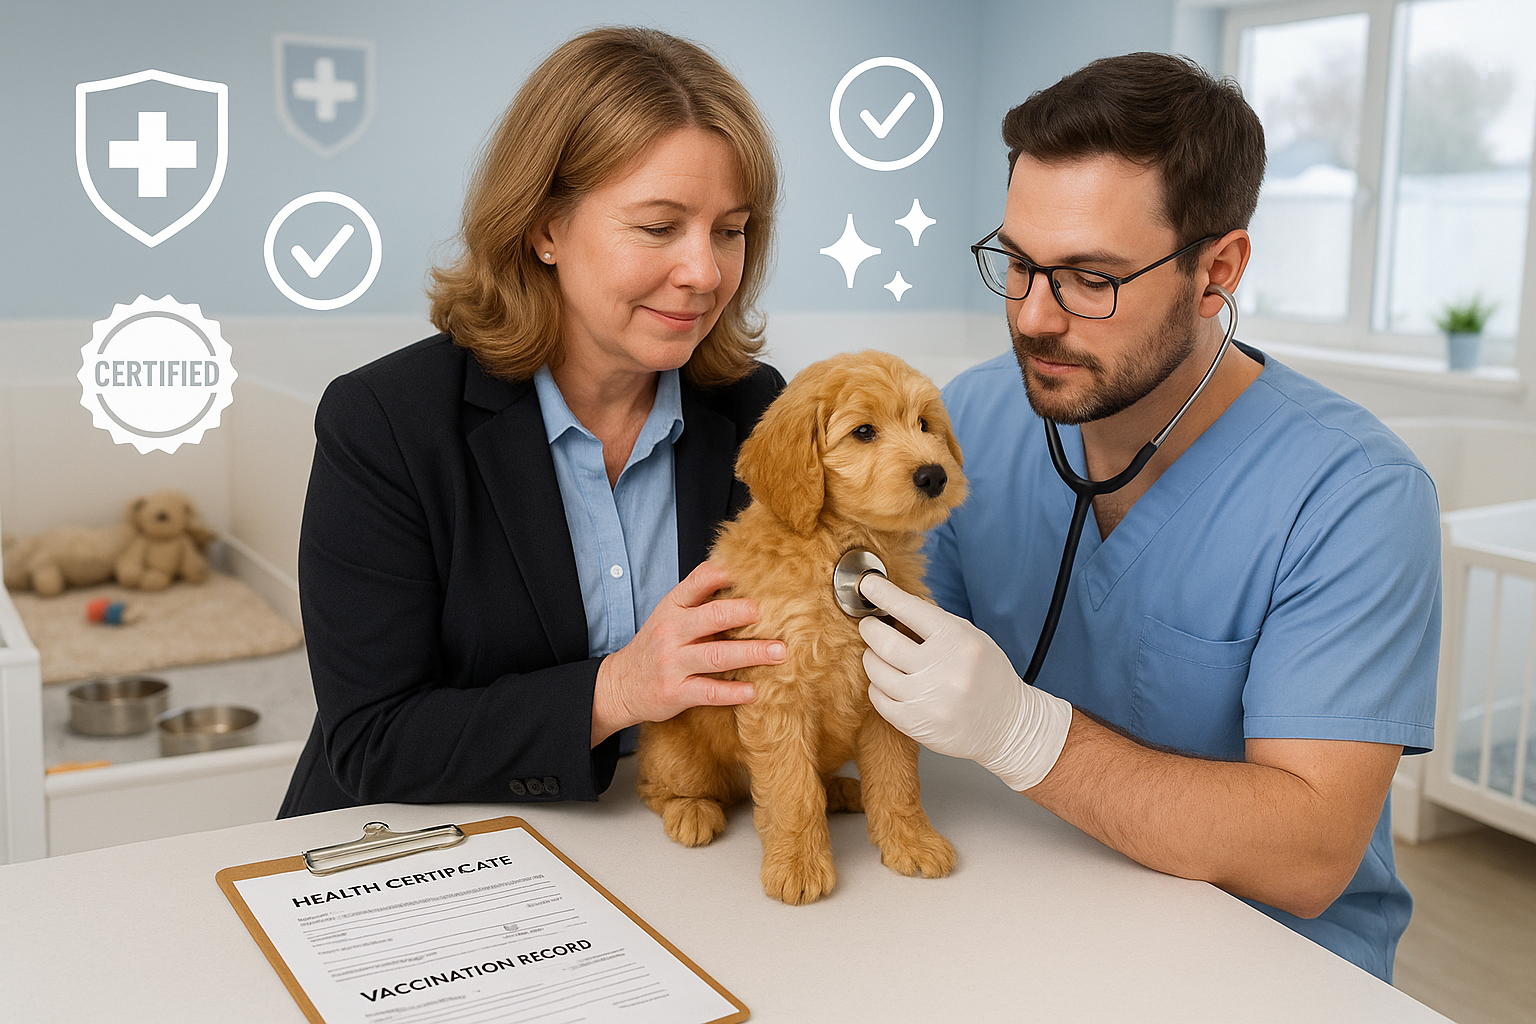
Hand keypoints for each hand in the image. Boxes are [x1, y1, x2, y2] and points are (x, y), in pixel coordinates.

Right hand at [592, 560, 783, 744]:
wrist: (621, 683)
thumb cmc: (657, 645)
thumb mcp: (671, 614)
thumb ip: (701, 599)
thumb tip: (746, 579)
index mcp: (673, 606)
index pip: (700, 580)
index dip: (728, 572)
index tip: (758, 570)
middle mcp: (671, 630)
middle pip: (713, 616)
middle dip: (745, 612)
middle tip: (776, 612)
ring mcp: (672, 662)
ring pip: (716, 655)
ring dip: (751, 653)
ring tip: (779, 652)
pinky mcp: (675, 691)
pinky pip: (708, 692)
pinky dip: (732, 692)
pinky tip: (754, 691)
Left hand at [857, 574, 1072, 790]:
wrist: (1008, 725)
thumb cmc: (990, 678)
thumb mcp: (973, 639)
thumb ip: (938, 621)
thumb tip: (900, 602)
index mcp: (958, 641)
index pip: (911, 610)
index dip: (884, 594)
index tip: (868, 585)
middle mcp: (942, 668)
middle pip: (885, 642)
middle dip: (870, 629)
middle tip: (870, 626)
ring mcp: (927, 699)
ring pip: (876, 670)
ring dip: (872, 658)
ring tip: (879, 655)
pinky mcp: (915, 723)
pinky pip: (878, 698)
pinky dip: (878, 686)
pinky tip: (888, 682)